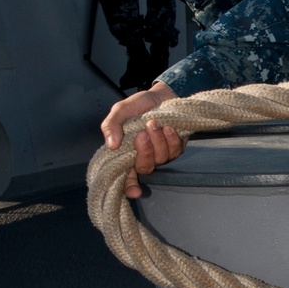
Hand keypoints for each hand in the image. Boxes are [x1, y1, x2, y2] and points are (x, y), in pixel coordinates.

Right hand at [100, 82, 183, 197]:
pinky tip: (168, 127)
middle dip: (144, 152)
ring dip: (158, 141)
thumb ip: (111, 126)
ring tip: (154, 123)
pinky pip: (176, 150)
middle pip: (145, 168)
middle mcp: (144, 157)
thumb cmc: (138, 106)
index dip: (130, 187)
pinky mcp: (176, 148)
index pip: (126, 177)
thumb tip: (111, 146)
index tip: (135, 192)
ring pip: (161, 159)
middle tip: (142, 134)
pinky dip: (171, 139)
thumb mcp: (120, 111)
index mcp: (126, 153)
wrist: (161, 95)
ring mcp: (161, 154)